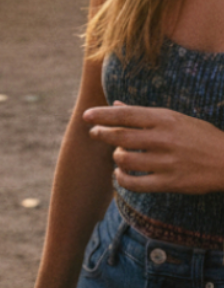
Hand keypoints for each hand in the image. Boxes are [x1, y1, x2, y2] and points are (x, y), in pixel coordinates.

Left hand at [84, 102, 223, 193]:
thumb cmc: (201, 137)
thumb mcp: (176, 119)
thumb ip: (145, 114)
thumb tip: (117, 104)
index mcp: (166, 119)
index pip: (126, 114)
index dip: (102, 114)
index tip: (87, 115)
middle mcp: (164, 139)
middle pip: (120, 136)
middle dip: (101, 133)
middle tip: (94, 132)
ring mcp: (167, 162)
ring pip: (124, 159)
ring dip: (116, 156)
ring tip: (119, 154)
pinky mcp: (170, 183)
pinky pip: (134, 183)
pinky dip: (121, 179)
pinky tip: (121, 175)